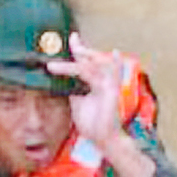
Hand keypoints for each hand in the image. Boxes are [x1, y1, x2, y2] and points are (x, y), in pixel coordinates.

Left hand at [48, 32, 137, 151]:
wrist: (102, 139)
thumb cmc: (92, 123)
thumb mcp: (76, 102)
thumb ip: (72, 89)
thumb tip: (61, 78)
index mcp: (93, 82)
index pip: (84, 62)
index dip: (78, 49)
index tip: (72, 37)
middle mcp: (102, 80)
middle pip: (90, 59)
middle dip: (81, 49)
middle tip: (72, 39)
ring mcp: (108, 85)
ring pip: (95, 66)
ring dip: (85, 57)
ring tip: (76, 51)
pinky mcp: (112, 91)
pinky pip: (112, 75)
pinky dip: (115, 64)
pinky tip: (115, 53)